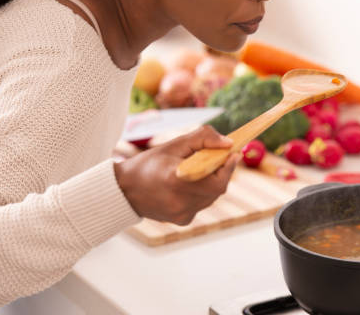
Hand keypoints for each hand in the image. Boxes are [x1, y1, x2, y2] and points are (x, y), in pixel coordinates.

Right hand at [114, 125, 240, 225]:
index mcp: (178, 180)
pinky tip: (187, 185)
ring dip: (211, 182)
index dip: (229, 167)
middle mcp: (181, 201)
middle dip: (221, 172)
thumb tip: (228, 143)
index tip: (234, 153)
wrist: (125, 190)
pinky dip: (201, 193)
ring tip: (200, 170)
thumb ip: (203, 139)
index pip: (217, 179)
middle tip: (221, 158)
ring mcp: (182, 214)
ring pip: (211, 197)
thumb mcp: (174, 144)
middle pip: (217, 189)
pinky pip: (201, 204)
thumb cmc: (149, 163)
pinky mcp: (182, 221)